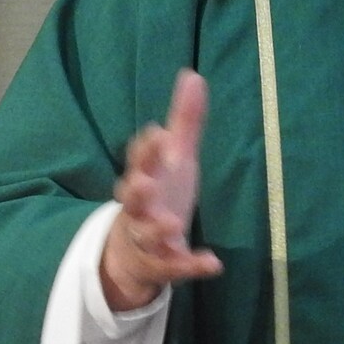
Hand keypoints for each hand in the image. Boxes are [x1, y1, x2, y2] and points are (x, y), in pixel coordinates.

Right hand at [100, 69, 224, 310]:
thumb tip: (192, 75)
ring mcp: (147, 238)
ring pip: (145, 235)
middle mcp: (139, 208)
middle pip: (131, 197)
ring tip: (172, 224)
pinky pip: (174, 267)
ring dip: (156, 229)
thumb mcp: (175, 158)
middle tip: (145, 181)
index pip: (138, 161)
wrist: (135, 252)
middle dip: (137, 189)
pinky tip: (212, 263)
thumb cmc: (158, 195)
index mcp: (143, 178)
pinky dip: (191, 265)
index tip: (158, 133)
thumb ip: (184, 122)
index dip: (146, 149)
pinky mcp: (161, 265)